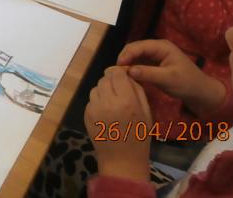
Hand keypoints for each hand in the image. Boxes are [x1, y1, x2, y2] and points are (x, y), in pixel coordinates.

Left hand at [84, 67, 151, 181]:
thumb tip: (127, 75)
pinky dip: (98, 101)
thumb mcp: (146, 113)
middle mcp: (108, 101)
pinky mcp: (86, 114)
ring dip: (103, 91)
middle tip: (119, 91)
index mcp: (126, 101)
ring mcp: (94, 108)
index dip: (120, 73)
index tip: (123, 77)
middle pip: (105, 78)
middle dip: (111, 81)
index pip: (117, 73)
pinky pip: (91, 100)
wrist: (121, 160)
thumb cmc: (139, 137)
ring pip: (96, 88)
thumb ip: (137, 91)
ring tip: (112, 103)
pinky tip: (106, 113)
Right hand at [118, 40, 226, 115]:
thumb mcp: (169, 79)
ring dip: (127, 64)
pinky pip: (139, 64)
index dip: (127, 54)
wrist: (201, 93)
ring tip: (120, 75)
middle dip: (125, 58)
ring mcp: (155, 56)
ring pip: (135, 56)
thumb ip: (149, 74)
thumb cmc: (187, 83)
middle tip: (116, 72)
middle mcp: (156, 48)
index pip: (139, 46)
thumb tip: (129, 71)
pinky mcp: (154, 65)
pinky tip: (129, 77)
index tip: (118, 66)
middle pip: (134, 49)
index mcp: (161, 47)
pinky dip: (133, 69)